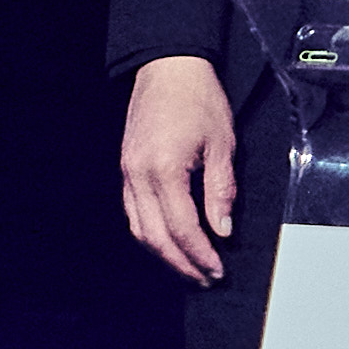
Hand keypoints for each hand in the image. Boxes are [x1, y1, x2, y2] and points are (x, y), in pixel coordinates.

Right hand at [119, 56, 238, 284]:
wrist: (168, 70)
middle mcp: (138, 176)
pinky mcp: (125, 170)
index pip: (182, 227)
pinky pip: (133, 213)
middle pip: (155, 236)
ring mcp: (127, 174)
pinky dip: (150, 234)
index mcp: (163, 170)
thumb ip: (220, 191)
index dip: (200, 254)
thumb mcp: (222, 145)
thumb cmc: (199, 101)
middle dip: (182, 263)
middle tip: (206, 278)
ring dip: (164, 254)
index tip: (218, 271)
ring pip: (139, 230)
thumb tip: (222, 231)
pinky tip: (170, 243)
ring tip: (190, 268)